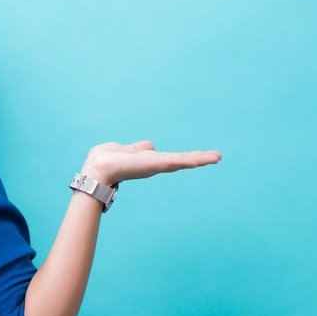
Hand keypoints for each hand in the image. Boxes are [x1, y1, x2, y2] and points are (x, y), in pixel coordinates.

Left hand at [80, 140, 221, 185]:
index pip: (171, 158)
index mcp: (148, 160)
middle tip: (217, 156)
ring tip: (217, 156)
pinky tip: (206, 158)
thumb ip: (137, 148)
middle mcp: (155, 164)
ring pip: (183, 161)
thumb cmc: (107, 161)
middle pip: (181, 161)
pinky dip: (192, 159)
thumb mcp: (125, 150)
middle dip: (199, 158)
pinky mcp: (158, 164)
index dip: (185, 157)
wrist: (99, 170)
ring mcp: (157, 165)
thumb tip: (150, 145)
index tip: (201, 156)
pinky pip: (178, 160)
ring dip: (200, 158)